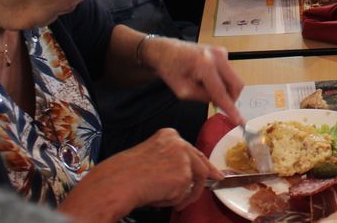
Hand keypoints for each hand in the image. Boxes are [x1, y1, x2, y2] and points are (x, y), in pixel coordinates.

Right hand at [59, 128, 222, 218]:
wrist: (119, 181)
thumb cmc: (126, 172)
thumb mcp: (151, 155)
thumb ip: (170, 160)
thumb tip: (186, 175)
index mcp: (169, 135)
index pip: (192, 149)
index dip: (203, 161)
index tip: (211, 169)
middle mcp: (179, 143)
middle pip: (201, 161)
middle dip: (209, 174)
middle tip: (216, 180)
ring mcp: (183, 159)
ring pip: (193, 182)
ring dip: (182, 195)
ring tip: (165, 199)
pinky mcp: (184, 176)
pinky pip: (184, 195)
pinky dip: (172, 201)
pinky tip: (157, 196)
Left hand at [148, 39, 245, 124]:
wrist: (167, 51)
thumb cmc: (171, 69)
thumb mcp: (183, 91)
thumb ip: (203, 98)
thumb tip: (220, 101)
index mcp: (205, 65)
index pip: (222, 92)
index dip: (231, 109)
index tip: (240, 121)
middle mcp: (217, 56)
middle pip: (236, 84)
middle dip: (230, 98)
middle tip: (217, 105)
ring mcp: (221, 53)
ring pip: (233, 79)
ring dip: (224, 89)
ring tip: (204, 87)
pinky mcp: (222, 53)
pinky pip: (228, 73)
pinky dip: (222, 81)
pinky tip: (206, 79)